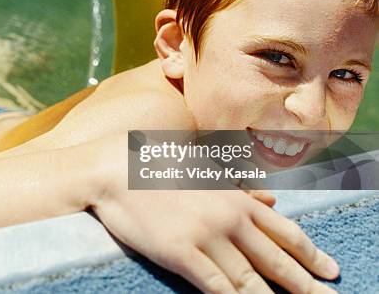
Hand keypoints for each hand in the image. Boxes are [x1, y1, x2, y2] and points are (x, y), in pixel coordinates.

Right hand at [91, 135, 338, 293]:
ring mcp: (205, 236)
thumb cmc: (158, 166)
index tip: (332, 271)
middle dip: (307, 285)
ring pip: (250, 280)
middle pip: (277, 261)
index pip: (285, 232)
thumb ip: (239, 188)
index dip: (312, 254)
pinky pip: (214, 286)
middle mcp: (228, 218)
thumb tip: (271, 201)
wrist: (116, 168)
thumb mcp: (205, 171)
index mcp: (236, 198)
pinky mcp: (180, 252)